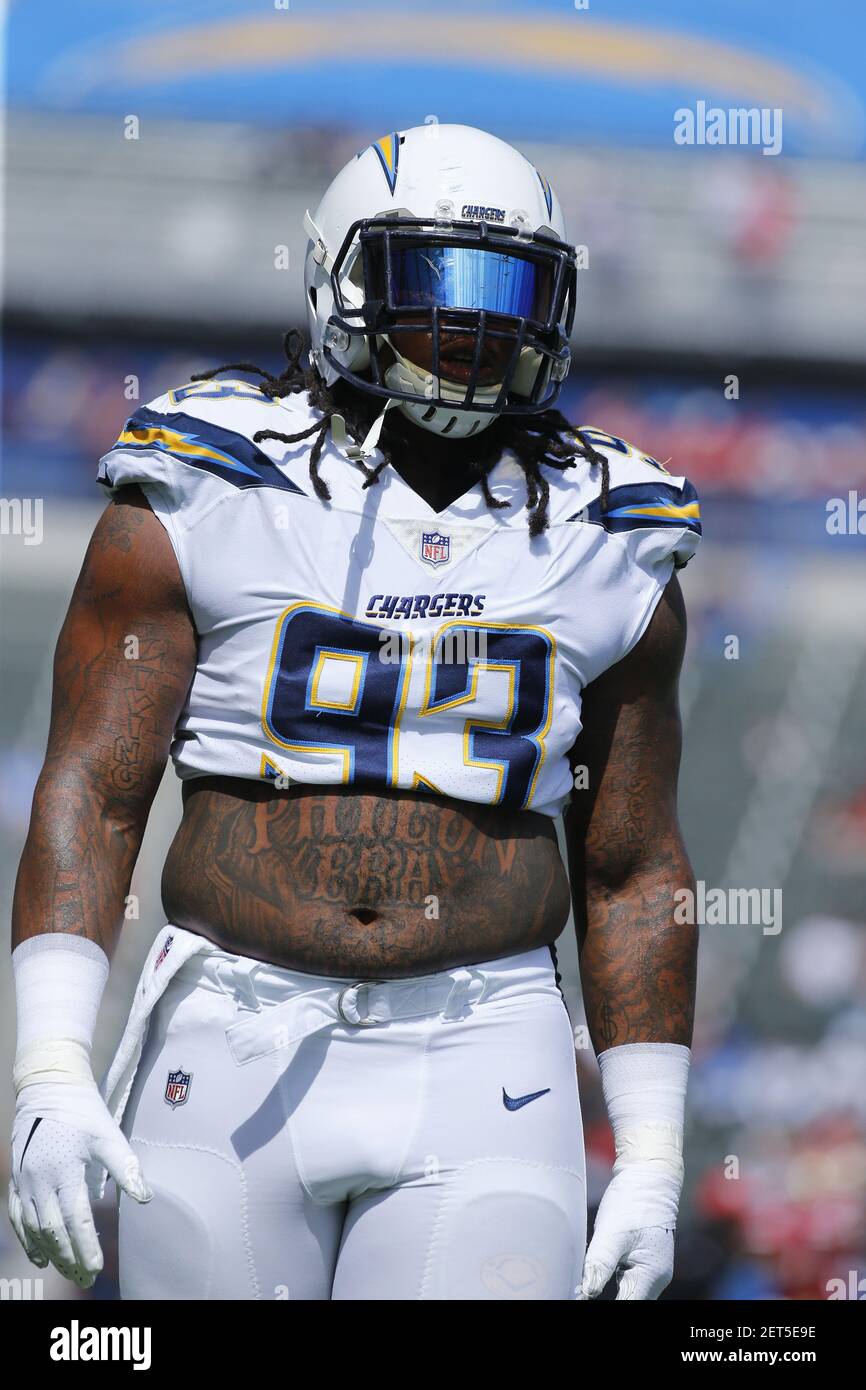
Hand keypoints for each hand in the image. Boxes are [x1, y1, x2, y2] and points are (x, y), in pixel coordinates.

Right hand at [8, 1080, 150, 1287]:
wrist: (49, 1089)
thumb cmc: (84, 1112)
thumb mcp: (109, 1134)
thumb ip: (125, 1166)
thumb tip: (144, 1198)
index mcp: (65, 1170)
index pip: (76, 1219)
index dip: (86, 1247)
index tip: (97, 1268)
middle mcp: (40, 1180)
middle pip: (53, 1230)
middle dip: (69, 1257)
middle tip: (85, 1278)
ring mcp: (24, 1181)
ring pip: (34, 1228)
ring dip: (50, 1253)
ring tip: (67, 1270)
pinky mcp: (17, 1179)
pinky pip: (18, 1217)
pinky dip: (28, 1240)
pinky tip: (40, 1256)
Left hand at [578, 1165, 677, 1300]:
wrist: (648, 1176)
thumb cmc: (632, 1201)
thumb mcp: (611, 1233)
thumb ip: (599, 1265)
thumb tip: (586, 1293)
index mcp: (651, 1275)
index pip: (627, 1306)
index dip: (607, 1308)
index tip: (583, 1299)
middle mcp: (655, 1278)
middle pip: (629, 1302)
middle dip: (605, 1301)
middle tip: (579, 1292)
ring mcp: (651, 1270)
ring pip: (627, 1293)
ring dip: (607, 1292)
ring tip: (584, 1286)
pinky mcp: (643, 1262)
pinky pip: (627, 1281)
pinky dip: (611, 1280)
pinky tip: (596, 1274)